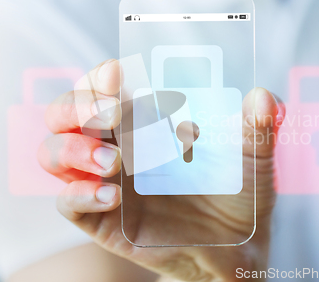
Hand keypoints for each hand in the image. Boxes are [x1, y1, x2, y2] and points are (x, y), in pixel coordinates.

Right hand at [38, 59, 283, 280]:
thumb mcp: (253, 157)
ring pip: (53, 152)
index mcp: (144, 118)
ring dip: (73, 150)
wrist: (235, 247)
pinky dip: (79, 195)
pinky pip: (67, 202)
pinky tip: (112, 197)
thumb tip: (265, 97)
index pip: (102, 84)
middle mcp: (116, 144)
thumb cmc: (237, 192)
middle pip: (65, 112)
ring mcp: (104, 180)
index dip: (100, 75)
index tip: (118, 72)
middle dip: (77, 105)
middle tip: (111, 114)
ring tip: (114, 163)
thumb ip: (258, 127)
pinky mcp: (101, 218)